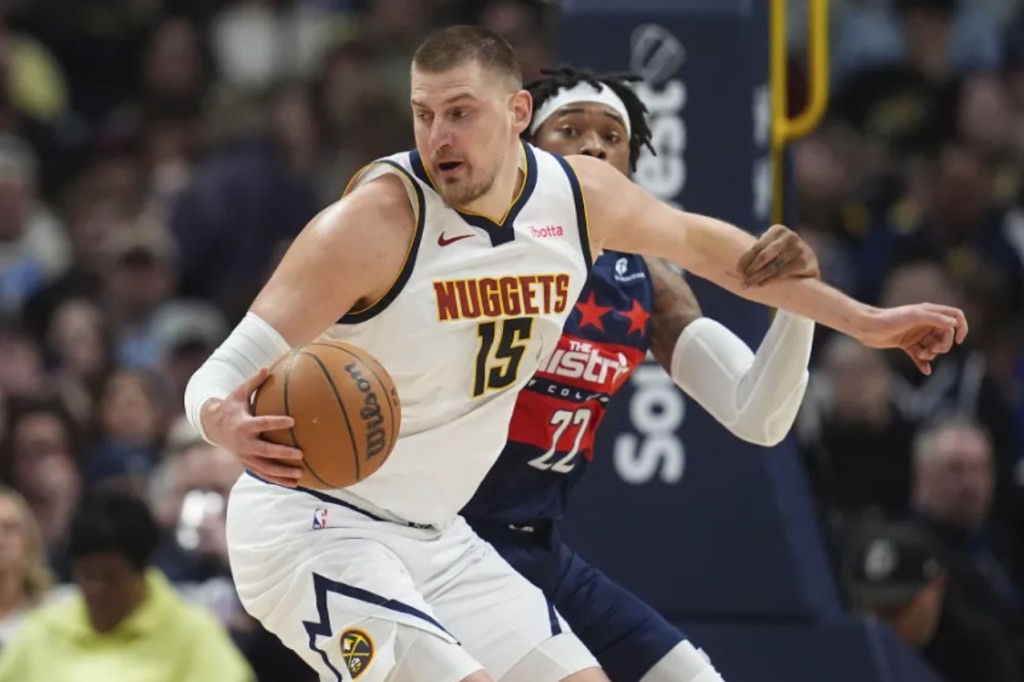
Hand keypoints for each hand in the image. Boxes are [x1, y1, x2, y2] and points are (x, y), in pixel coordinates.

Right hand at [201, 367, 302, 486]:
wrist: (213, 427)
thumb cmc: (231, 407)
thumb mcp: (238, 393)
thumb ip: (253, 382)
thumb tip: (267, 367)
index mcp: (244, 425)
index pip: (262, 423)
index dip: (276, 422)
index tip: (292, 421)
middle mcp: (245, 443)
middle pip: (266, 451)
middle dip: (283, 453)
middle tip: (301, 454)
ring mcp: (246, 456)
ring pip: (266, 467)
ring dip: (283, 472)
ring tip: (301, 474)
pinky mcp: (248, 464)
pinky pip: (265, 474)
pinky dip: (279, 480)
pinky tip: (295, 484)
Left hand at [737, 224, 820, 286]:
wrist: (808, 267)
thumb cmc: (781, 258)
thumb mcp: (770, 248)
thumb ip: (757, 251)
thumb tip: (726, 262)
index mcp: (778, 230)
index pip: (757, 247)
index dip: (745, 260)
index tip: (737, 271)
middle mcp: (790, 237)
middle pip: (764, 256)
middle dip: (751, 270)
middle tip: (742, 281)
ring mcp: (799, 249)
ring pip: (773, 266)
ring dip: (758, 277)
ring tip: (748, 285)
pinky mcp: (806, 262)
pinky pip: (783, 273)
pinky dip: (770, 280)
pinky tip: (762, 285)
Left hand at [856, 304, 968, 374]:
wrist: (867, 327)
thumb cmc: (890, 319)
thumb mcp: (914, 316)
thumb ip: (935, 318)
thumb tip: (954, 323)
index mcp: (929, 312)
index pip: (955, 316)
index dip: (962, 327)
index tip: (959, 341)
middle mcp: (925, 322)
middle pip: (945, 336)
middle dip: (942, 345)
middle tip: (933, 349)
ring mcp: (916, 334)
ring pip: (933, 346)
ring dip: (931, 353)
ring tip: (920, 354)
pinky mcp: (906, 344)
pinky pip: (920, 356)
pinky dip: (923, 362)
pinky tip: (926, 370)